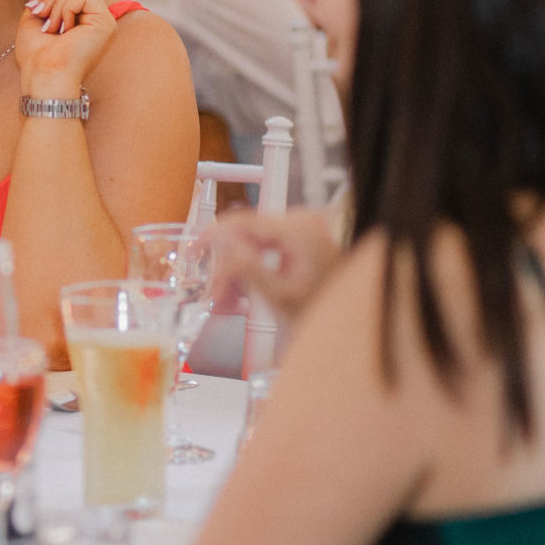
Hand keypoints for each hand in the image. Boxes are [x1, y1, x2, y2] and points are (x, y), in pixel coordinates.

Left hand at [17, 0, 117, 97]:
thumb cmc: (36, 56)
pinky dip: (65, 9)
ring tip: (53, 28)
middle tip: (43, 19)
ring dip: (57, 4)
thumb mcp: (35, 16)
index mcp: (83, 18)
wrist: (42, 76)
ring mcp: (104, 21)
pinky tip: (63, 29)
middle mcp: (97, 19)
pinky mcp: (105, 22)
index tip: (35, 9)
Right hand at [206, 210, 341, 326]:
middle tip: (216, 292)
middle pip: (246, 232)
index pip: (244, 221)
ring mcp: (302, 227)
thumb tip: (220, 243)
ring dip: (236, 269)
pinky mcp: (299, 237)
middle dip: (226, 263)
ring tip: (229, 299)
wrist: (349, 323)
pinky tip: (243, 291)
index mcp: (301, 229)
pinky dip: (250, 267)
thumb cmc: (322, 312)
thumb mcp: (277, 295)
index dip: (213, 235)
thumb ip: (245, 267)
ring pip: (251, 241)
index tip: (195, 250)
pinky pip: (263, 246)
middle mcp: (303, 221)